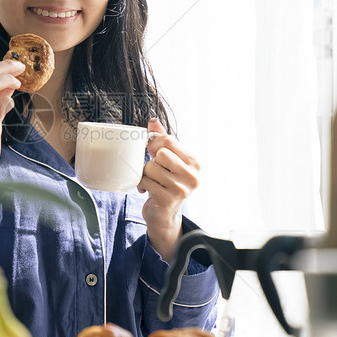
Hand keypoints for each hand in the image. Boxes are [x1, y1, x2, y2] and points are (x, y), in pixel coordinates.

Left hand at [137, 118, 200, 262]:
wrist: (165, 215)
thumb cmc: (167, 184)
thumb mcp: (169, 161)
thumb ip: (163, 141)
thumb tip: (153, 121)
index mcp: (195, 163)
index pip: (169, 140)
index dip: (155, 143)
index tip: (153, 151)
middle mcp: (192, 176)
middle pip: (160, 153)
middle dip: (152, 161)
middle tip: (155, 171)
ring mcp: (181, 188)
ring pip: (151, 168)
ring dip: (146, 175)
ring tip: (153, 182)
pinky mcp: (168, 199)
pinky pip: (145, 181)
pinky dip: (142, 185)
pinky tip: (149, 191)